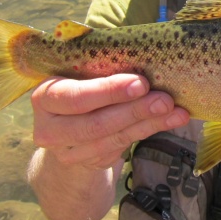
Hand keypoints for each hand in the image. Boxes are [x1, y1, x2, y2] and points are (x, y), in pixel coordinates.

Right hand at [31, 74, 188, 169]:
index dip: (108, 91)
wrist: (66, 131)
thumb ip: (103, 70)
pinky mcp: (87, 162)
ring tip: (175, 111)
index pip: (75, 96)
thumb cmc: (80, 89)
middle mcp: (49, 127)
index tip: (141, 83)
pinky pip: (122, 146)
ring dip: (148, 123)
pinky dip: (149, 130)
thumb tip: (146, 57)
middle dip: (134, 110)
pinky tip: (171, 120)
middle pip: (95, 123)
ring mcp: (66, 150)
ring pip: (112, 138)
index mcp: (45, 96)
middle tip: (165, 99)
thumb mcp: (81, 77)